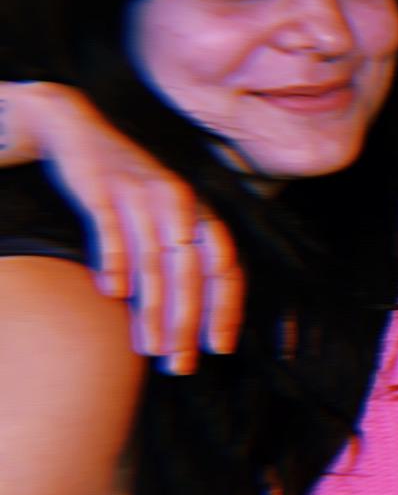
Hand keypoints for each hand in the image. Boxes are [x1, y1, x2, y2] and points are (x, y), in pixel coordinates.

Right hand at [3, 83, 241, 373]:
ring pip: (154, 259)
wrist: (75, 130)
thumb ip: (175, 258)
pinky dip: (115, 261)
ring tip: (150, 347)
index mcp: (199, 211)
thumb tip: (184, 320)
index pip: (224, 266)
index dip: (225, 308)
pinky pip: (111, 229)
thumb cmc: (125, 187)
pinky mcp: (103, 187)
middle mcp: (178, 202)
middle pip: (190, 271)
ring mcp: (140, 193)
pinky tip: (113, 294)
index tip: (219, 348)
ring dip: (153, 307)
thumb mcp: (161, 217)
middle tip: (179, 364)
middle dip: (188, 322)